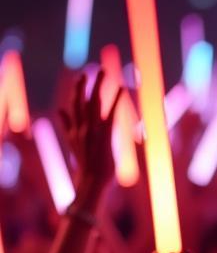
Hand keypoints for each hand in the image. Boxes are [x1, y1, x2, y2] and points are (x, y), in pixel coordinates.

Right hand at [58, 71, 119, 207]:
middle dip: (87, 84)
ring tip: (104, 72)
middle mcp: (81, 127)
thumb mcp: (73, 143)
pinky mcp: (104, 135)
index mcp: (74, 129)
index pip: (75, 106)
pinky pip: (111, 113)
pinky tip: (122, 89)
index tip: (81, 78)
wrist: (91, 181)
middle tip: (96, 71)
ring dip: (99, 86)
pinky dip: (116, 100)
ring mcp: (92, 130)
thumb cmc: (86, 165)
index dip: (78, 91)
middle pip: (82, 100)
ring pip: (93, 103)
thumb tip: (58, 110)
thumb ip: (66, 125)